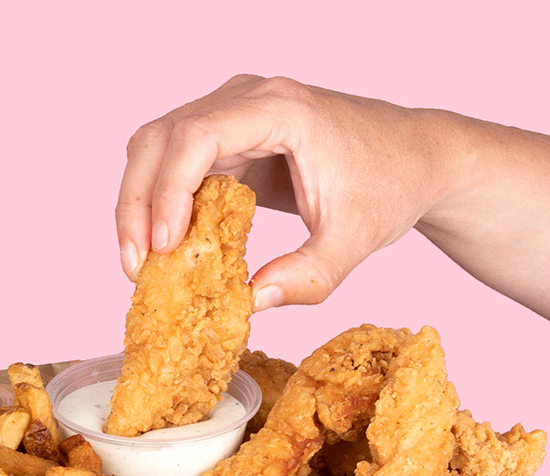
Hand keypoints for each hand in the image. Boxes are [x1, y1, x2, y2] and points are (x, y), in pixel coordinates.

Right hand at [115, 75, 457, 309]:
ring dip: (138, 203)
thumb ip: (310, 276)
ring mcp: (231, 113)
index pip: (198, 136)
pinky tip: (166, 248)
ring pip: (154, 147)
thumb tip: (252, 302)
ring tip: (143, 264)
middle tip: (136, 267)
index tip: (165, 246)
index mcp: (280, 109)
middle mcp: (246, 99)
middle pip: (160, 138)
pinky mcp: (227, 137)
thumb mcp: (356, 240)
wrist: (412, 157)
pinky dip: (159, 203)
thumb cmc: (389, 185)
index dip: (169, 190)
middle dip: (137, 203)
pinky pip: (173, 162)